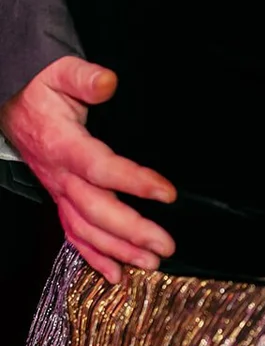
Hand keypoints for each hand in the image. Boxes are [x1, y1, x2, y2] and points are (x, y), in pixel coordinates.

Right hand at [0, 57, 176, 282]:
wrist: (11, 104)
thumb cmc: (40, 89)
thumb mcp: (60, 72)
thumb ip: (85, 77)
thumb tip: (108, 82)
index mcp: (64, 145)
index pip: (101, 168)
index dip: (134, 182)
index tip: (168, 193)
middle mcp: (60, 175)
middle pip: (96, 210)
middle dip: (131, 232)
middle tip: (165, 245)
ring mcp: (58, 191)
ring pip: (86, 229)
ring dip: (118, 250)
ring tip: (150, 263)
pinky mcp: (60, 198)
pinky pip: (74, 233)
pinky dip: (94, 256)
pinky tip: (117, 273)